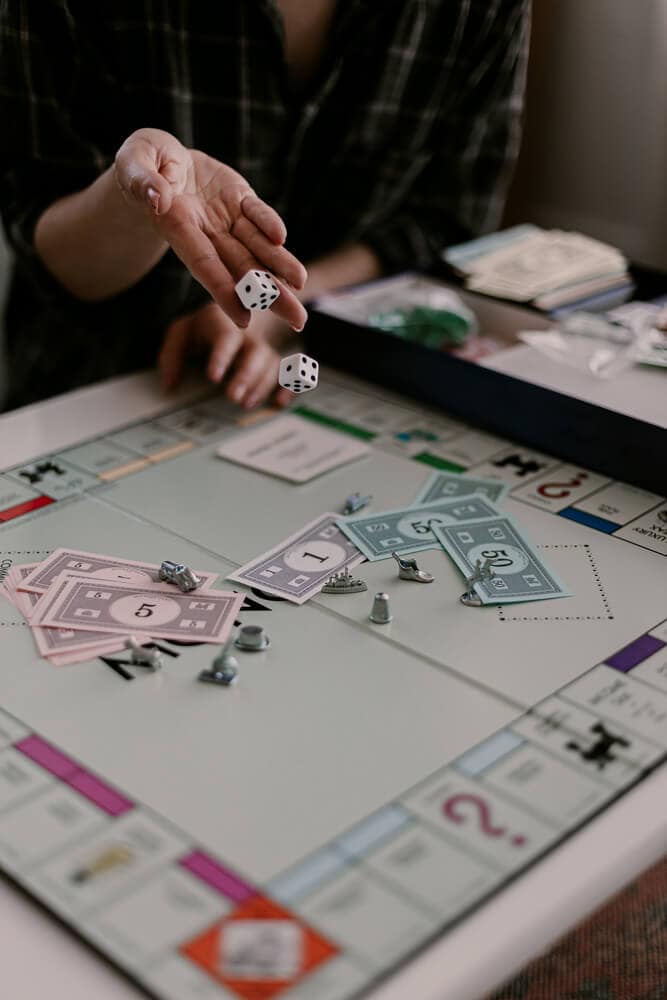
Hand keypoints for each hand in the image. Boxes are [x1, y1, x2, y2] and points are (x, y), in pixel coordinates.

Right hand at [114, 128, 307, 329]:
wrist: (161, 159)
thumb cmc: (140, 162)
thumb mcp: (132, 162)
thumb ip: (141, 180)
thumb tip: (156, 198)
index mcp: (176, 227)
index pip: (203, 263)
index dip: (222, 289)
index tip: (243, 318)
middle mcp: (205, 231)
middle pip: (240, 267)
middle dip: (268, 294)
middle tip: (297, 320)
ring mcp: (225, 218)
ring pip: (256, 247)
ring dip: (279, 267)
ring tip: (301, 284)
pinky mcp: (240, 200)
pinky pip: (257, 214)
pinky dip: (270, 224)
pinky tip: (283, 240)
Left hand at [159, 302, 292, 408]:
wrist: (240, 311)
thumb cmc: (205, 329)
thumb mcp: (183, 333)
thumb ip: (172, 356)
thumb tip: (169, 387)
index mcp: (225, 323)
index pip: (226, 337)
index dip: (221, 357)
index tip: (213, 377)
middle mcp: (250, 335)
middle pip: (254, 353)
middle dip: (245, 376)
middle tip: (232, 397)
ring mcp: (266, 349)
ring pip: (272, 365)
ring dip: (261, 385)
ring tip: (246, 403)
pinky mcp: (277, 362)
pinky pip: (290, 373)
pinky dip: (289, 386)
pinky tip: (279, 402)